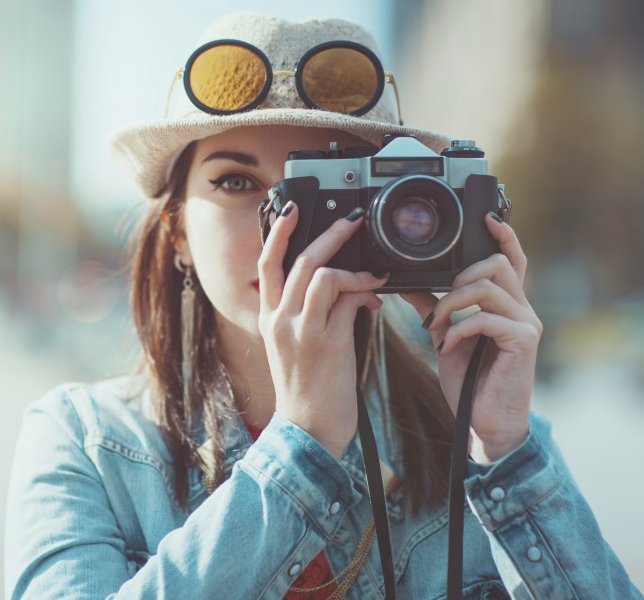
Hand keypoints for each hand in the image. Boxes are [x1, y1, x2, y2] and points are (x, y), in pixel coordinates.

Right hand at [257, 204, 385, 457]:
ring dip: (353, 264)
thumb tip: (341, 288)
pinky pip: (347, 301)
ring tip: (374, 267)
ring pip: (323, 275)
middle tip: (351, 221)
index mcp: (270, 319)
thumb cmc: (306, 392)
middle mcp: (281, 320)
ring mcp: (302, 331)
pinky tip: (377, 298)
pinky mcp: (327, 343)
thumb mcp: (295, 349)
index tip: (291, 211)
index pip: (266, 265)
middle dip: (328, 234)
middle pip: (298, 260)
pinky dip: (365, 291)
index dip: (277, 234)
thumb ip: (309, 316)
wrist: (307, 432)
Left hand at [400, 213, 541, 462]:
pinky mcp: (524, 341)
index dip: (503, 235)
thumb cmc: (470, 382)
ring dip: (452, 304)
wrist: (484, 424)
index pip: (512, 259)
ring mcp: (527, 324)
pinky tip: (448, 346)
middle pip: (497, 264)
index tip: (485, 217)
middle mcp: (523, 309)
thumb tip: (409, 283)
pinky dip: (459, 329)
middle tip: (438, 307)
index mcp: (507, 305)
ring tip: (437, 327)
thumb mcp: (448, 337)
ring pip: (488, 287)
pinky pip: (486, 318)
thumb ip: (436, 308)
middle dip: (459, 277)